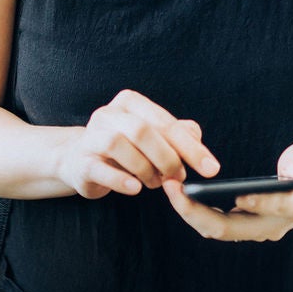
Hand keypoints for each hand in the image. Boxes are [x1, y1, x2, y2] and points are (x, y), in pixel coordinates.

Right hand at [54, 89, 220, 198]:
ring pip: (119, 145)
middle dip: (167, 158)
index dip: (191, 147)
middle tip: (179, 177)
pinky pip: (100, 169)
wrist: (80, 161)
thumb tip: (199, 144)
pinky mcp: (81, 162)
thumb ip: (179, 135)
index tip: (211, 169)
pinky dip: (120, 180)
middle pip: (142, 131)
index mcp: (130, 103)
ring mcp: (91, 137)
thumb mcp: (154, 137)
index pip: (165, 122)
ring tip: (155, 183)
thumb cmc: (125, 148)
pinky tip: (135, 188)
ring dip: (145, 169)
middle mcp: (108, 114)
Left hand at [161, 141, 292, 242]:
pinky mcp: (244, 226)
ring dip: (191, 213)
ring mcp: (257, 230)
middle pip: (232, 229)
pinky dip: (196, 211)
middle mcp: (273, 225)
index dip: (260, 202)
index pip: (278, 209)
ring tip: (169, 187)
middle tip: (174, 188)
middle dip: (198, 212)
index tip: (239, 193)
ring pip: (218, 230)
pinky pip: (216, 225)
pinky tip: (179, 192)